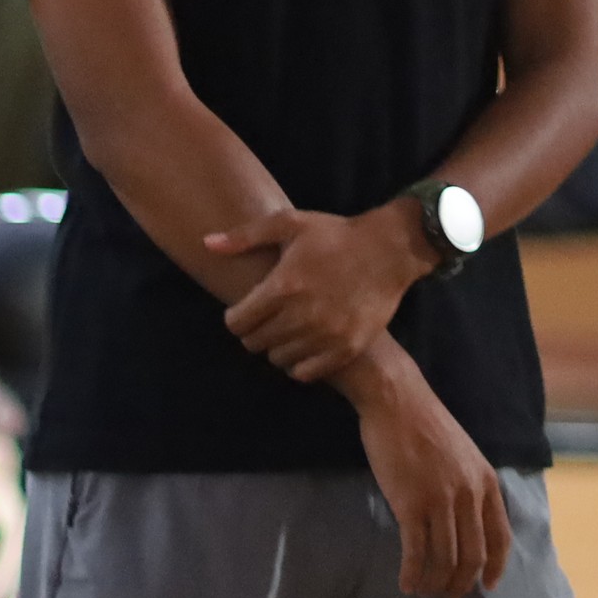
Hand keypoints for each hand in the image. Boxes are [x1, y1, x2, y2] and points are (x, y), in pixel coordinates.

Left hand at [206, 202, 432, 384]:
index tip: (246, 310)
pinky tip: (305, 344)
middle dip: (255, 331)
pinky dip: (300, 363)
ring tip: (288, 329)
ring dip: (277, 346)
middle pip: (254, 344)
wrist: (392, 249)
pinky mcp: (346, 349)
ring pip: (277, 359)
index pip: (236, 323)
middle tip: (269, 318)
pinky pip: (305, 373)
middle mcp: (302, 315)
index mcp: (283, 287)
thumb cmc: (336, 234)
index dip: (236, 317)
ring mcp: (326, 335)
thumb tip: (206, 243)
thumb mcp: (290, 224)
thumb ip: (245, 237)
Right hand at [339, 342, 509, 597]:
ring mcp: (441, 500)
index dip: (496, 567)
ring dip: (436, 583)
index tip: (488, 586)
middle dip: (461, 583)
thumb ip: (468, 484)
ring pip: (446, 558)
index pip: (500, 537)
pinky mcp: (411, 504)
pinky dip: (413, 573)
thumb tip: (463, 516)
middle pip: (473, 555)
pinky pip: (416, 550)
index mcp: (486, 483)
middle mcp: (469, 495)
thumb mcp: (462, 454)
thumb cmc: (423, 425)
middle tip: (448, 597)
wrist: (397, 401)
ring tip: (425, 593)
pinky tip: (407, 585)